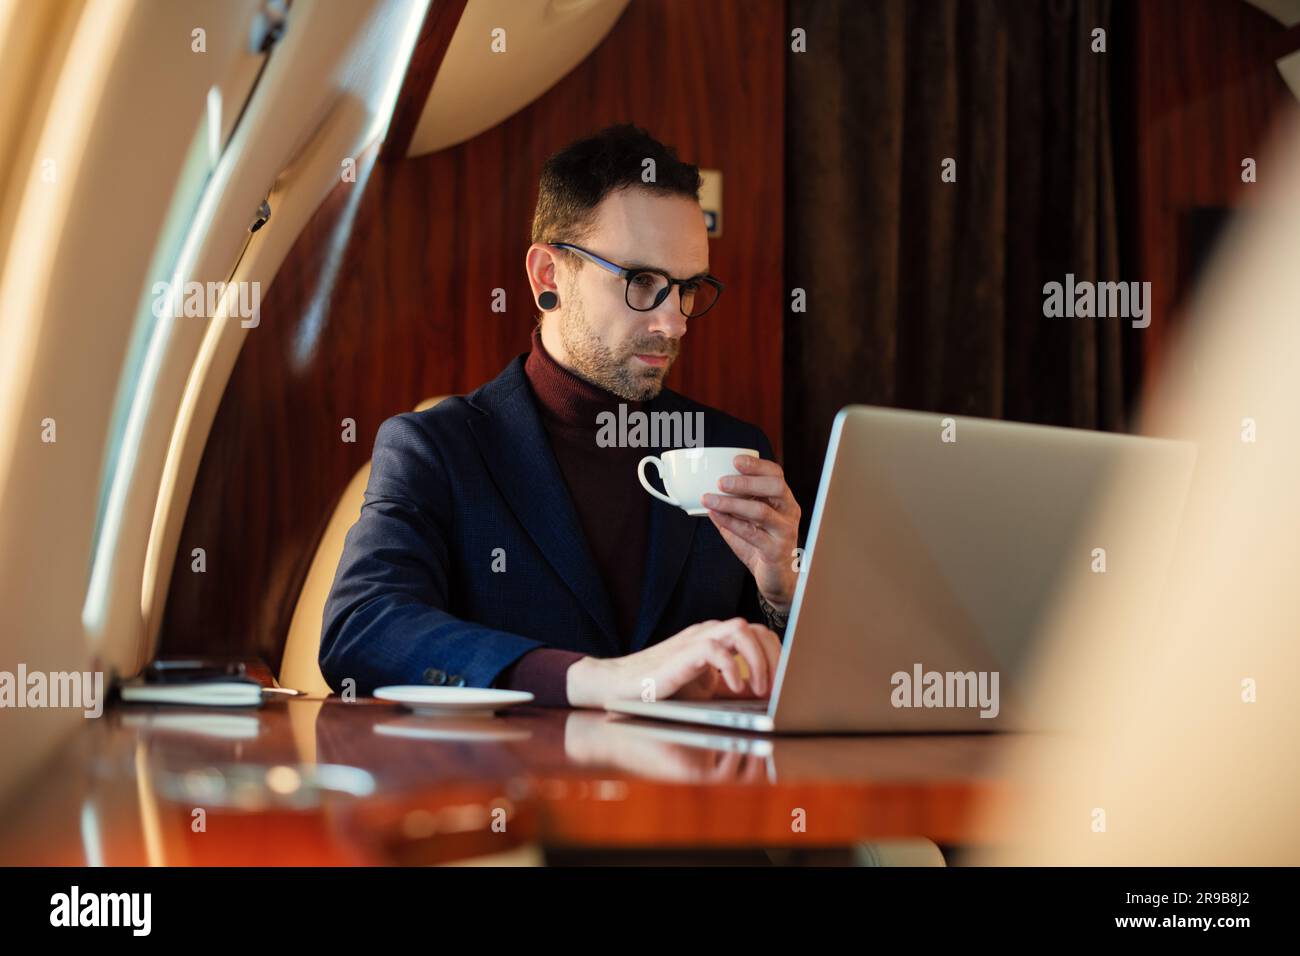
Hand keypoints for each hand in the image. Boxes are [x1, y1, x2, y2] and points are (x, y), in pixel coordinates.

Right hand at [566, 618, 782, 708]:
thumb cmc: (662, 691)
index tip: (782, 687)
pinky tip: (734, 689)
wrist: (619, 688)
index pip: (760, 635)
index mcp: (717, 639)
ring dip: (758, 661)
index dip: (777, 658)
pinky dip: (732, 668)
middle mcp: (709, 634)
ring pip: (742, 629)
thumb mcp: (706, 691)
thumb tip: (768, 699)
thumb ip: (732, 686)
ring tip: (758, 690)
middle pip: (758, 629)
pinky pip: (716, 648)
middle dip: (775, 660)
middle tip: (775, 691)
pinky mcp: (683, 653)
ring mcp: (696, 641)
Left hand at [701, 454, 800, 610]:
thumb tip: (706, 489)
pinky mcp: (776, 550)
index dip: (757, 465)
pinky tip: (715, 515)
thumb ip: (733, 505)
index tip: (735, 460)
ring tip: (710, 498)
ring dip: (732, 503)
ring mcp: (785, 531)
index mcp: (784, 500)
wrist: (776, 578)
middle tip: (721, 481)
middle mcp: (789, 512)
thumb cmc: (762, 545)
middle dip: (747, 481)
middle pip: (775, 487)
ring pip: (761, 511)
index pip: (776, 475)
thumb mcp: (748, 520)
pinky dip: (730, 522)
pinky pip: (751, 533)